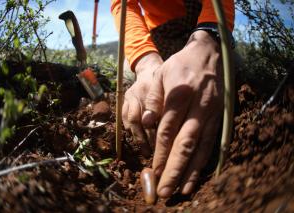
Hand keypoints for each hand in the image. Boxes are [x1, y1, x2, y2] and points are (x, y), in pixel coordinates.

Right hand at [122, 52, 162, 156]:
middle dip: (148, 138)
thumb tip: (173, 133)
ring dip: (138, 137)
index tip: (165, 145)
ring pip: (132, 120)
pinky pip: (124, 118)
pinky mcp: (124, 100)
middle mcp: (140, 93)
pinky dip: (130, 131)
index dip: (159, 132)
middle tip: (155, 152)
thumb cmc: (164, 84)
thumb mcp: (170, 92)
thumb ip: (170, 109)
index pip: (155, 115)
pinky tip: (137, 141)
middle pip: (142, 119)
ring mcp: (130, 96)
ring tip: (145, 151)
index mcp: (153, 90)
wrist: (149, 70)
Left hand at [142, 30, 222, 196]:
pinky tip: (196, 177)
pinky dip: (204, 162)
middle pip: (185, 142)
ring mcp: (212, 113)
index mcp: (180, 93)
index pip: (168, 129)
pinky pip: (212, 143)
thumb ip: (153, 99)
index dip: (160, 151)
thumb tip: (146, 123)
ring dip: (189, 171)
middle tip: (163, 190)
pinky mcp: (220, 117)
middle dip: (173, 168)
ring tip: (178, 191)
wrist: (209, 53)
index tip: (153, 169)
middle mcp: (198, 106)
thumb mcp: (161, 73)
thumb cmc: (180, 64)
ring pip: (200, 147)